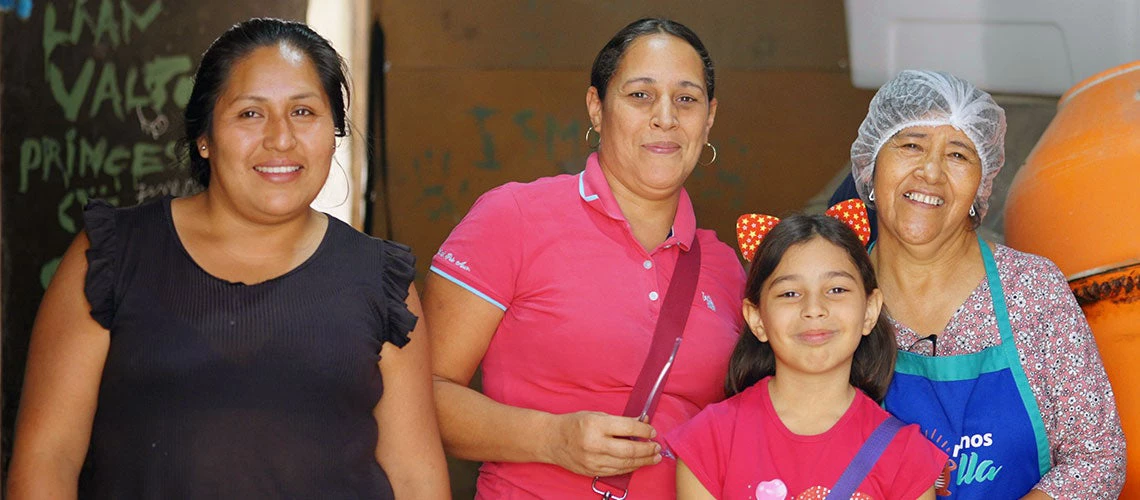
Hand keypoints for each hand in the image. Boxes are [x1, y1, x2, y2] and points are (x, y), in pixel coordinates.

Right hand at [544, 411, 662, 476]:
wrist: (551, 440)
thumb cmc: (573, 424)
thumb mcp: (596, 415)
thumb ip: (620, 421)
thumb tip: (642, 423)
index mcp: (595, 425)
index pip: (628, 428)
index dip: (644, 431)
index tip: (652, 431)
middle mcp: (594, 444)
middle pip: (629, 450)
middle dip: (648, 449)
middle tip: (657, 447)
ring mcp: (593, 460)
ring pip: (626, 464)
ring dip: (643, 460)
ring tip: (654, 457)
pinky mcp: (592, 471)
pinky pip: (617, 471)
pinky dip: (630, 467)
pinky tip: (638, 463)